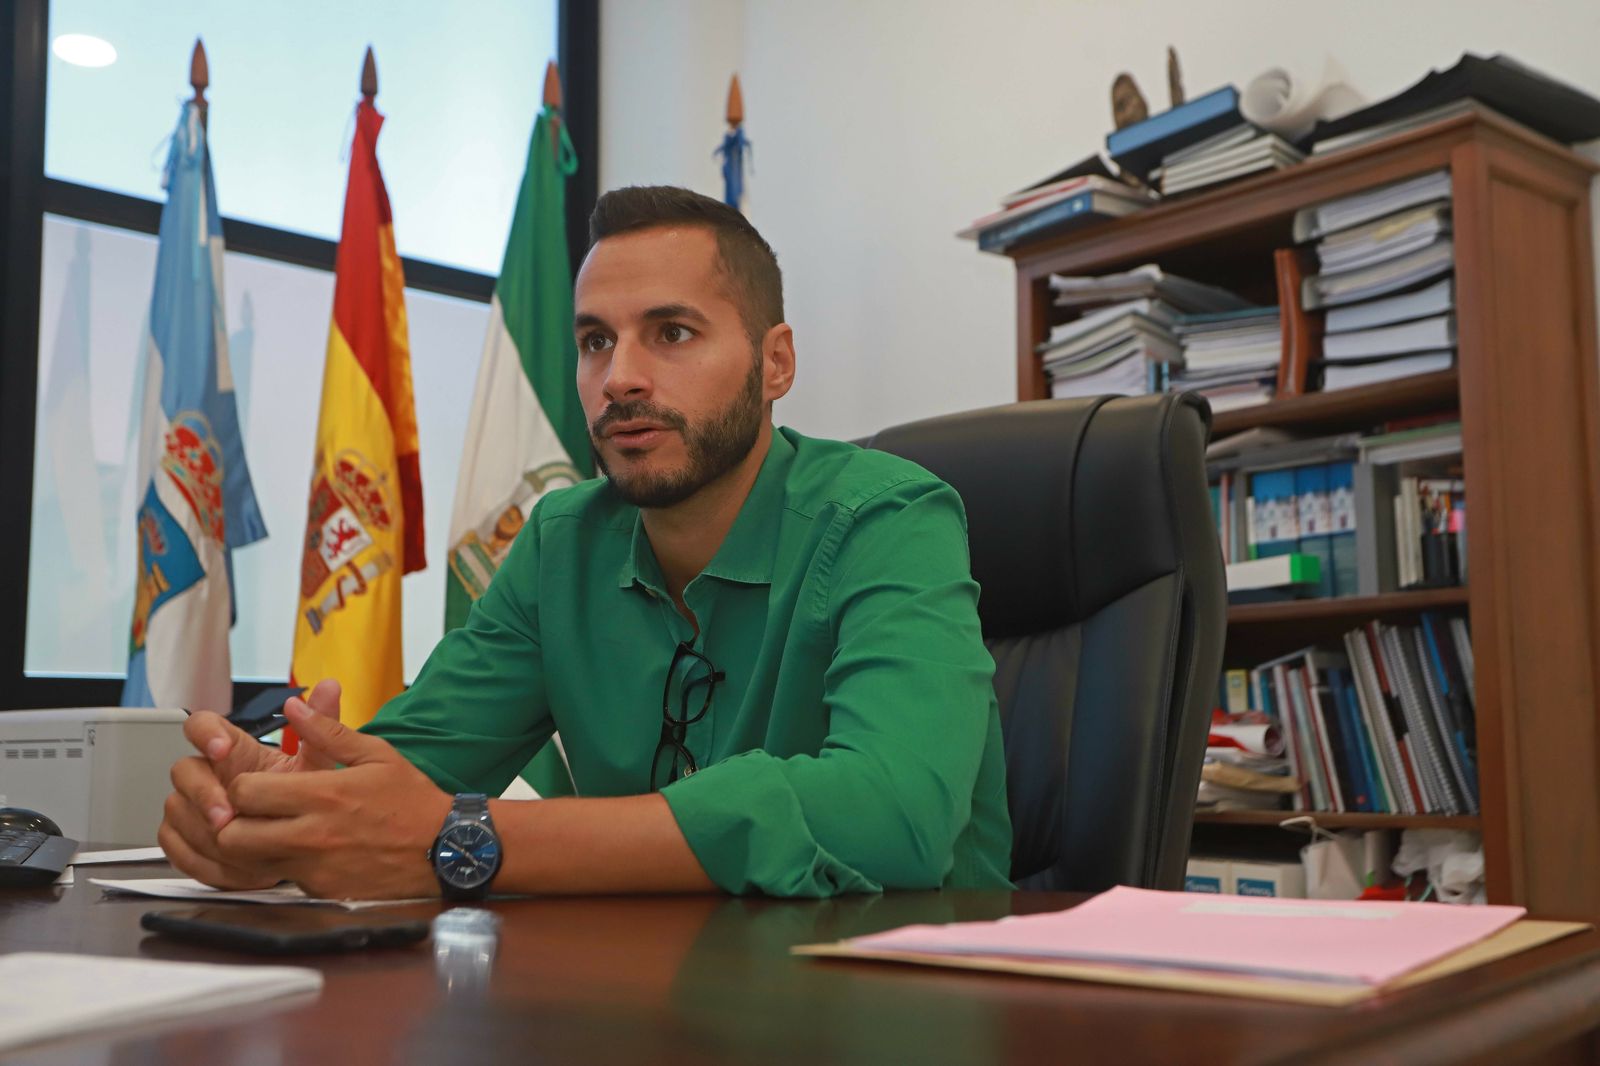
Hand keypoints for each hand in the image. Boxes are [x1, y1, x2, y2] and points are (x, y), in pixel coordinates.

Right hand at [159, 680, 342, 889]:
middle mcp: (205, 773)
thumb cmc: (302, 795)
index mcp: (233, 750)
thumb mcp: (317, 765)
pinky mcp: (182, 837)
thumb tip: (331, 686)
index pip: (201, 725)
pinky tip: (233, 868)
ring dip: (204, 833)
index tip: (222, 748)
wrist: (298, 836)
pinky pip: (174, 847)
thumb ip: (323, 728)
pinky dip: (201, 860)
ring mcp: (189, 806)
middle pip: (183, 772)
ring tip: (240, 849)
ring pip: (175, 811)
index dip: (206, 733)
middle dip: (203, 794)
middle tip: (227, 816)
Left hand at [214, 698, 452, 899]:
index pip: (246, 793)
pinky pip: (284, 878)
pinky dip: (286, 866)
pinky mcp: (323, 891)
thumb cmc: (412, 799)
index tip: (256, 785)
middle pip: (234, 837)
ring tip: (275, 831)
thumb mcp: (376, 754)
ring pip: (252, 864)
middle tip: (251, 813)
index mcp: (324, 794)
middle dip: (233, 823)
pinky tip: (309, 851)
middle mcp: (313, 835)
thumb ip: (328, 730)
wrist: (446, 848)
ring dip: (254, 848)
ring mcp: (316, 868)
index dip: (240, 787)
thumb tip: (293, 706)